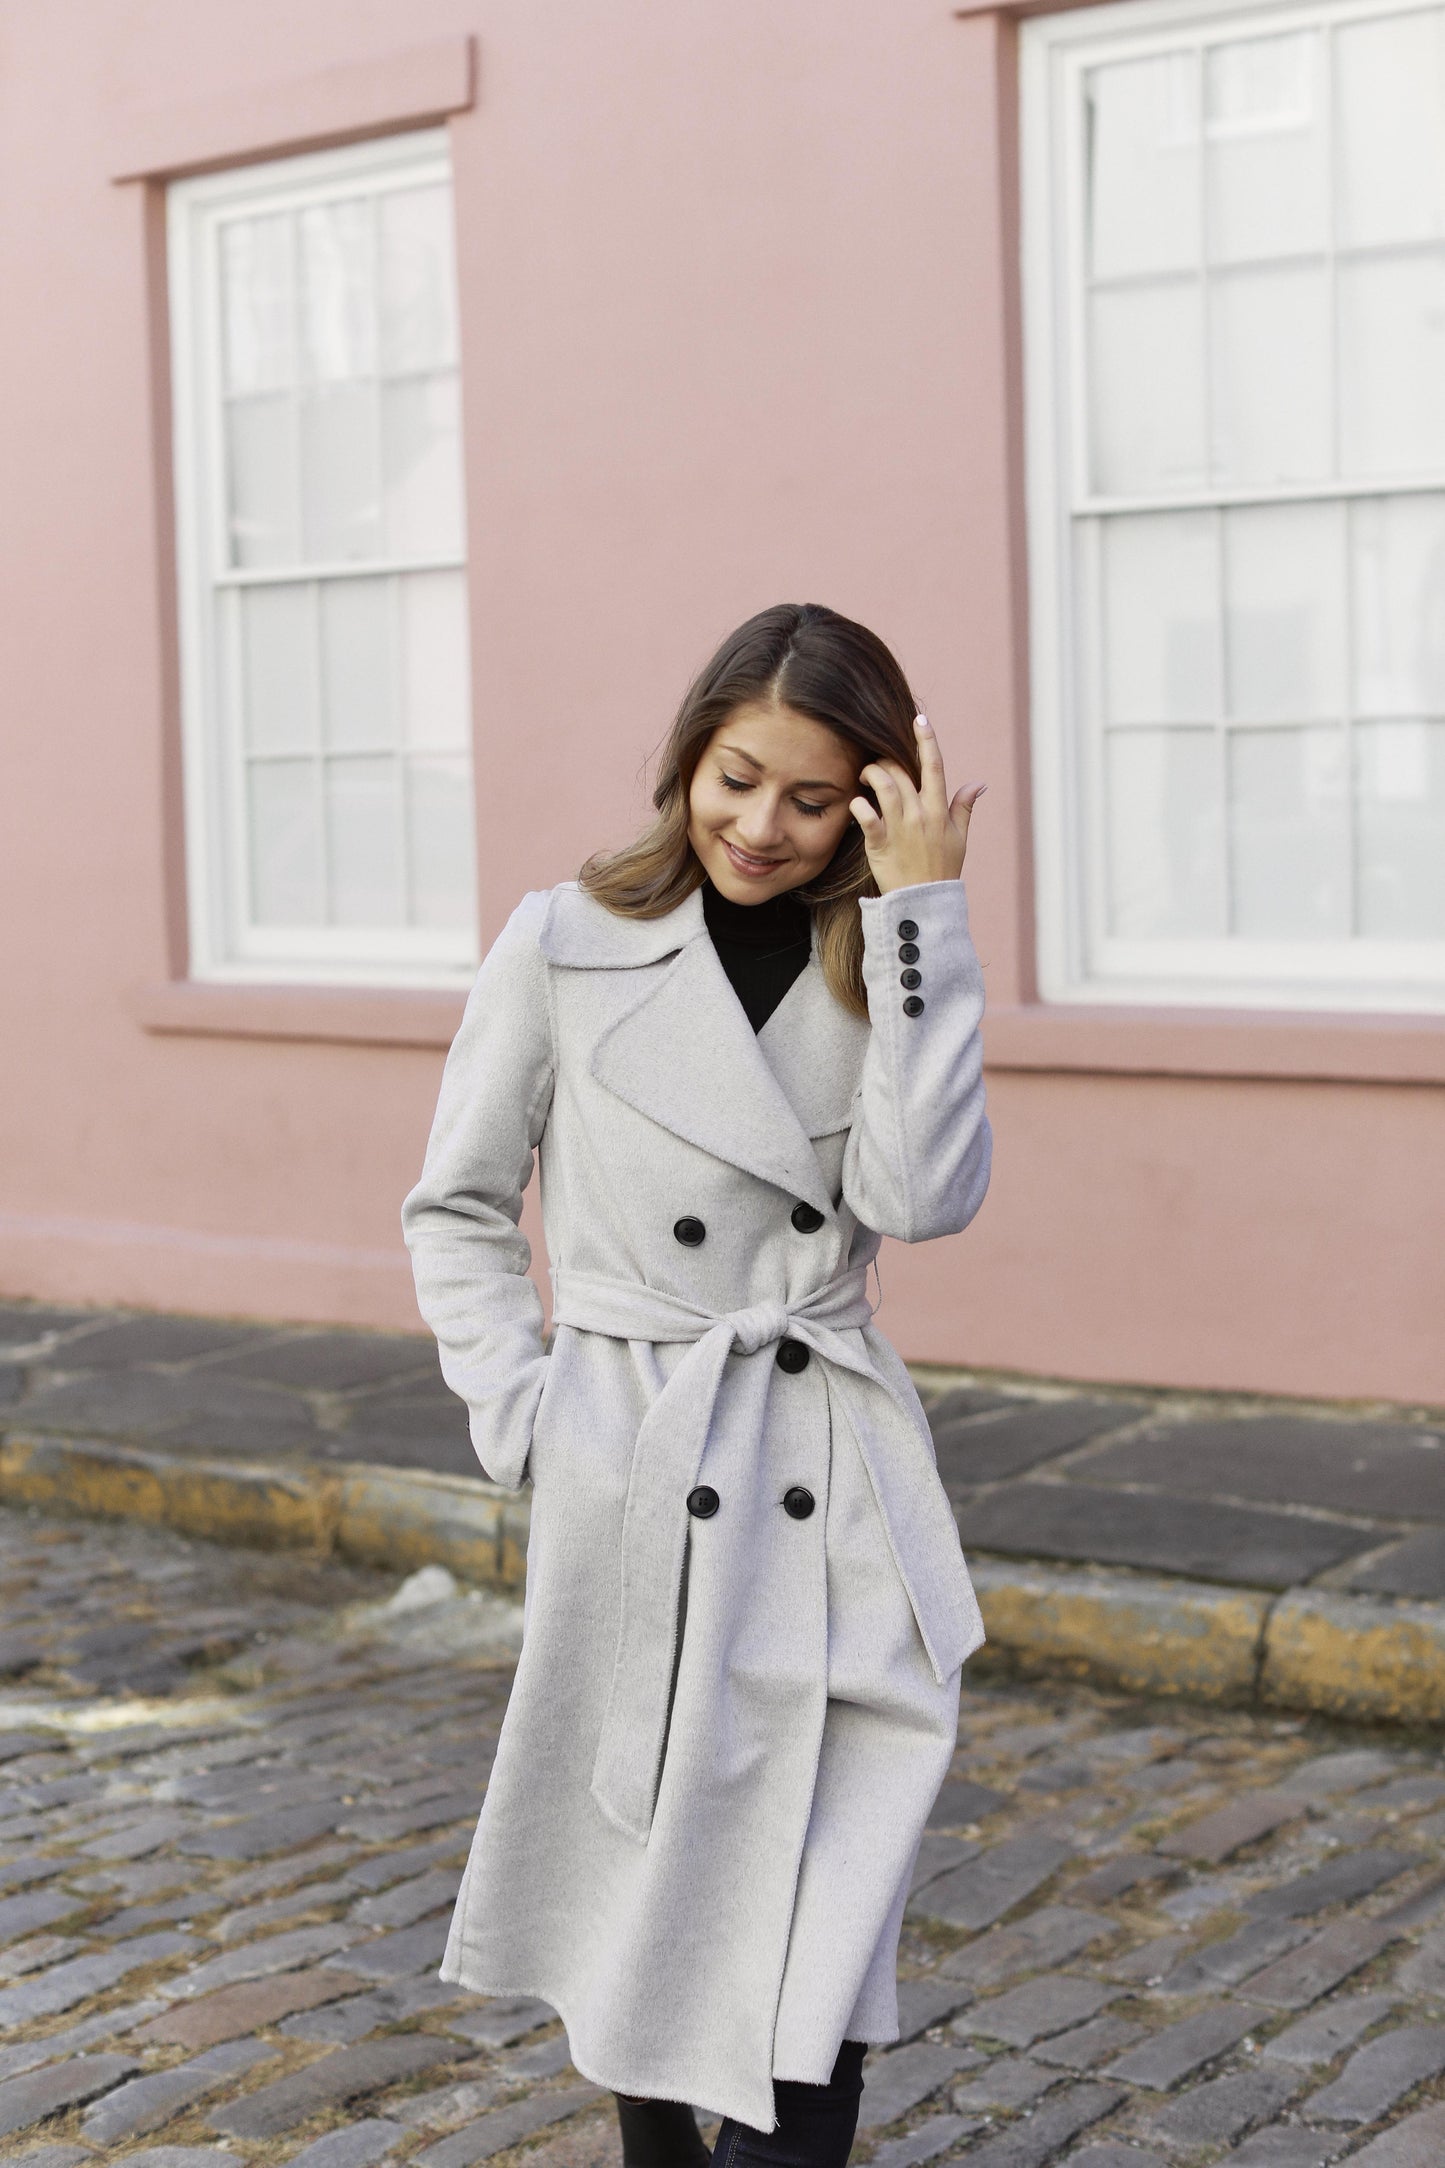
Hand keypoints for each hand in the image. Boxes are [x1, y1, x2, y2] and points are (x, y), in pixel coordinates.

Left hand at [850, 714, 984, 894]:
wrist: (925, 901)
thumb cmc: (942, 869)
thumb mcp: (960, 838)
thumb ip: (964, 807)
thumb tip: (978, 783)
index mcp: (939, 810)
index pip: (935, 766)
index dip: (927, 740)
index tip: (920, 718)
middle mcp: (920, 814)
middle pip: (901, 771)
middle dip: (886, 758)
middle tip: (878, 762)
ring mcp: (900, 827)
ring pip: (884, 786)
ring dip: (871, 773)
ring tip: (865, 775)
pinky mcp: (880, 843)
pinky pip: (866, 816)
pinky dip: (859, 805)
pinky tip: (857, 802)